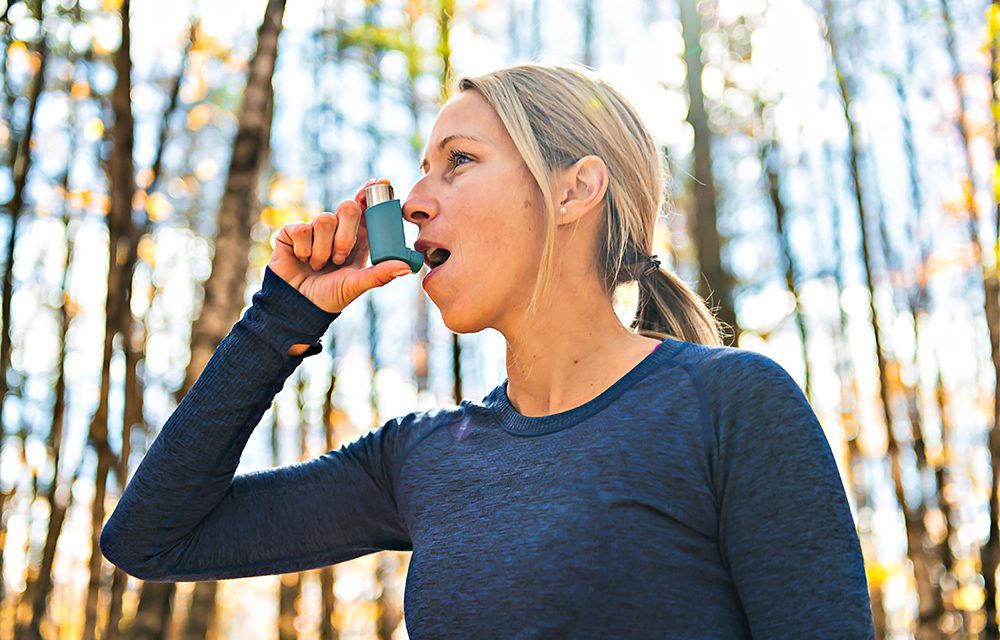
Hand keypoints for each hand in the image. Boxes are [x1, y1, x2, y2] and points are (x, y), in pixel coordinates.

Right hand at [267, 178, 411, 313]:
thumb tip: (406, 267)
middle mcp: (337, 230)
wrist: (298, 306)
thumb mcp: (357, 285)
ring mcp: (314, 229)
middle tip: (340, 258)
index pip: (366, 207)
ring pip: (325, 219)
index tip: (380, 184)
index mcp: (358, 238)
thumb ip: (380, 274)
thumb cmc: (330, 296)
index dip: (371, 193)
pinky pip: (301, 228)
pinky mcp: (292, 232)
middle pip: (348, 207)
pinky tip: (302, 260)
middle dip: (346, 235)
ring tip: (319, 266)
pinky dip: (304, 249)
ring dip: (323, 249)